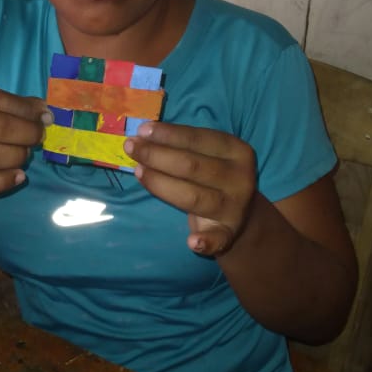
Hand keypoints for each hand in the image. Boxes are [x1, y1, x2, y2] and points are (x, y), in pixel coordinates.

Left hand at [124, 121, 256, 256]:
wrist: (241, 214)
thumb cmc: (214, 176)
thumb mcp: (210, 155)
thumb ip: (184, 146)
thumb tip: (144, 135)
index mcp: (237, 151)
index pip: (198, 139)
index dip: (169, 134)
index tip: (142, 130)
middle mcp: (240, 178)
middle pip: (192, 166)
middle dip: (157, 155)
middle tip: (131, 147)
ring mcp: (235, 208)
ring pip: (193, 197)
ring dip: (162, 185)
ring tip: (138, 172)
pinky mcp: (228, 234)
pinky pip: (217, 239)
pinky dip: (205, 242)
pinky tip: (192, 241)